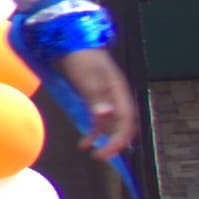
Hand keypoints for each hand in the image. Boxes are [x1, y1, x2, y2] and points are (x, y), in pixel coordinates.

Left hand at [56, 47, 137, 163]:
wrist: (71, 41)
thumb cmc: (81, 57)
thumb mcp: (87, 77)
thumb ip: (96, 96)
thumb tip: (106, 115)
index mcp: (120, 93)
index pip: (127, 122)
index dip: (119, 140)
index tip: (105, 153)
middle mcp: (117, 98)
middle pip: (123, 126)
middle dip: (115, 143)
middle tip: (101, 157)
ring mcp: (107, 99)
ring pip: (112, 125)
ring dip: (105, 139)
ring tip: (93, 153)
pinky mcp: (96, 99)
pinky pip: (99, 120)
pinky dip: (94, 132)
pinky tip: (83, 143)